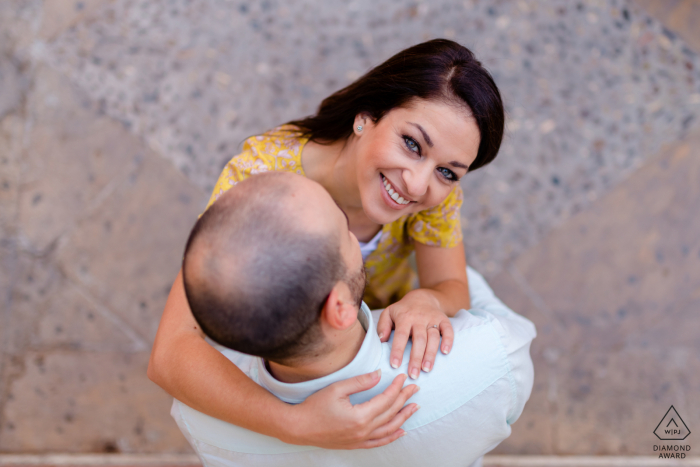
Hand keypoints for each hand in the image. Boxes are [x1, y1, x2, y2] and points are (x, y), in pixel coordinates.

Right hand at [284, 370, 419, 448]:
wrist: (299, 427)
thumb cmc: (315, 406)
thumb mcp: (337, 389)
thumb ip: (360, 382)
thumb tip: (379, 375)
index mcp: (360, 416)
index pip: (386, 400)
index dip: (397, 388)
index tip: (403, 377)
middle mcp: (363, 431)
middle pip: (391, 413)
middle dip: (404, 399)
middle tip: (414, 388)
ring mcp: (360, 440)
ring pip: (389, 429)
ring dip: (404, 417)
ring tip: (414, 407)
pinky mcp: (356, 445)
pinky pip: (379, 442)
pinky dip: (392, 436)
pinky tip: (401, 431)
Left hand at [376, 289, 453, 379]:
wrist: (422, 297)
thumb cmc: (403, 310)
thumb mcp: (389, 313)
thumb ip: (383, 326)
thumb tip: (381, 340)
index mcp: (404, 318)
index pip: (400, 335)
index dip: (398, 350)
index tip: (395, 365)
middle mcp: (419, 318)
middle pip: (419, 339)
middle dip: (416, 358)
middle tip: (413, 374)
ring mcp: (432, 319)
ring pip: (433, 337)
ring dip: (430, 354)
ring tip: (426, 369)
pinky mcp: (444, 320)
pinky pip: (448, 330)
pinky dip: (448, 340)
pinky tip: (445, 352)